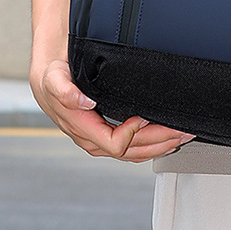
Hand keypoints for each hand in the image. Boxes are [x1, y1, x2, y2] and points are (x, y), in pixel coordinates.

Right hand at [30, 58, 194, 160]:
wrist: (48, 76)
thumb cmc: (53, 76)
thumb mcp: (54, 77)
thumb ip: (65, 90)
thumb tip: (84, 102)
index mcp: (81, 127)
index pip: (112, 143)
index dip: (131, 134)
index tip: (144, 117)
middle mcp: (91, 138)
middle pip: (130, 151)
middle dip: (158, 141)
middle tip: (180, 130)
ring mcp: (99, 138)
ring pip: (133, 153)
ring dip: (160, 146)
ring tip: (181, 136)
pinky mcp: (106, 134)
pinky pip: (130, 148)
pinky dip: (151, 146)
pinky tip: (166, 141)